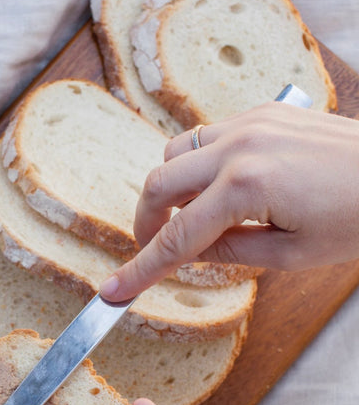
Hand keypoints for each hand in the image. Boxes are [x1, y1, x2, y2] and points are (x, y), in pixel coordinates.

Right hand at [100, 103, 358, 300]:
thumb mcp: (292, 253)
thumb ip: (229, 252)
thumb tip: (189, 252)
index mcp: (247, 187)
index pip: (177, 237)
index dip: (142, 270)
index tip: (113, 291)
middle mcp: (241, 146)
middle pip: (159, 183)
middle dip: (146, 222)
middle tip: (154, 250)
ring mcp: (251, 123)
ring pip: (176, 153)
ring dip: (170, 189)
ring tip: (191, 219)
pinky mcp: (263, 113)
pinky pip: (206, 137)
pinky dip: (198, 165)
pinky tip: (219, 189)